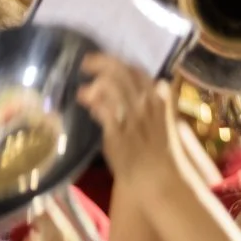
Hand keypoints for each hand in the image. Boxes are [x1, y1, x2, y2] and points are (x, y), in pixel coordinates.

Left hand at [76, 53, 182, 187]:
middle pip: (123, 74)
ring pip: (112, 87)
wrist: (157, 179)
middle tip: (86, 62)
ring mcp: (133, 117)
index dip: (120, 64)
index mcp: (159, 101)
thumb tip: (124, 96)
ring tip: (82, 89)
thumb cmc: (157, 155)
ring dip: (94, 84)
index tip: (105, 61)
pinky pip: (105, 108)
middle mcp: (147, 104)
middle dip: (102, 63)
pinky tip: (85, 101)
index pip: (138, 73)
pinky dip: (94, 101)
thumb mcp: (156, 125)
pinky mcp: (119, 132)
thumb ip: (140, 108)